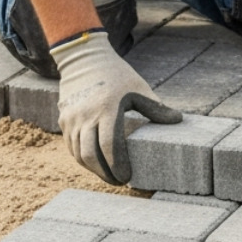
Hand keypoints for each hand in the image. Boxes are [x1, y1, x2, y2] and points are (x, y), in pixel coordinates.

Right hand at [52, 31, 181, 184]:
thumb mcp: (138, 88)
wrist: (83, 58)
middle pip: (91, 156)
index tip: (127, 177)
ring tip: (109, 175)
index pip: (109, 146)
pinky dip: (83, 159)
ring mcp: (71, 119)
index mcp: (107, 109)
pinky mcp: (63, 120)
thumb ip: (156, 107)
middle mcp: (85, 116)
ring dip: (94, 169)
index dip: (118, 165)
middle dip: (105, 174)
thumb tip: (178, 120)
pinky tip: (97, 163)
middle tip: (119, 182)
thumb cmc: (116, 74)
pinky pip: (71, 147)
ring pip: (79, 155)